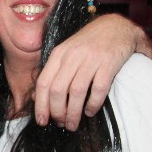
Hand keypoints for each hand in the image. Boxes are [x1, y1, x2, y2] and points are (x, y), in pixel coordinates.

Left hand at [34, 14, 144, 128]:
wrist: (116, 27)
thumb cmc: (88, 44)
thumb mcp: (66, 52)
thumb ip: (52, 72)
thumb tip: (35, 97)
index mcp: (59, 54)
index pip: (43, 83)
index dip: (41, 105)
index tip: (42, 121)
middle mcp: (72, 56)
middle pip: (57, 90)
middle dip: (57, 112)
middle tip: (61, 124)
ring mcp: (91, 59)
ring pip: (76, 92)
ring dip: (73, 113)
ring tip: (73, 124)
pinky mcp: (108, 64)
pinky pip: (98, 89)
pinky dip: (92, 104)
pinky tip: (90, 112)